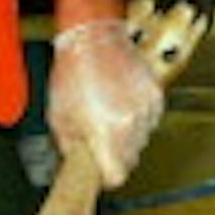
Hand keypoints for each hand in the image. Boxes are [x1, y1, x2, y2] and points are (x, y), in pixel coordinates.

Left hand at [48, 18, 163, 187]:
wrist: (92, 38)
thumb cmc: (73, 72)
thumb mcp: (59, 116)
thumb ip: (71, 148)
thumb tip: (80, 164)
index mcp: (106, 133)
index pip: (116, 177)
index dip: (106, 176)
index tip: (99, 171)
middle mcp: (130, 124)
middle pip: (130, 160)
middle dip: (114, 154)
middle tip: (98, 137)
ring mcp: (146, 109)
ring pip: (140, 141)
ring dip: (126, 135)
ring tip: (107, 113)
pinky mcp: (155, 96)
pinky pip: (149, 120)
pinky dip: (136, 117)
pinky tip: (120, 102)